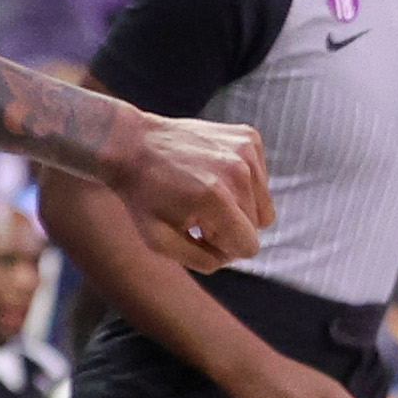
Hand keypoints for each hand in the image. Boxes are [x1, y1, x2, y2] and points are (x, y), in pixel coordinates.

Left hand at [116, 114, 273, 270]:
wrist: (134, 145)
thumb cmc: (144, 197)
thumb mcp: (160, 241)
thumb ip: (201, 260)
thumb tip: (231, 256)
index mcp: (216, 199)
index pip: (249, 246)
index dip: (225, 249)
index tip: (201, 235)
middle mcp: (237, 172)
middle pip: (258, 226)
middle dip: (230, 227)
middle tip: (198, 213)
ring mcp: (246, 150)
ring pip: (263, 204)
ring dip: (238, 206)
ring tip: (205, 195)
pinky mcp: (248, 137)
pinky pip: (260, 180)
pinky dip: (241, 183)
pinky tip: (213, 175)